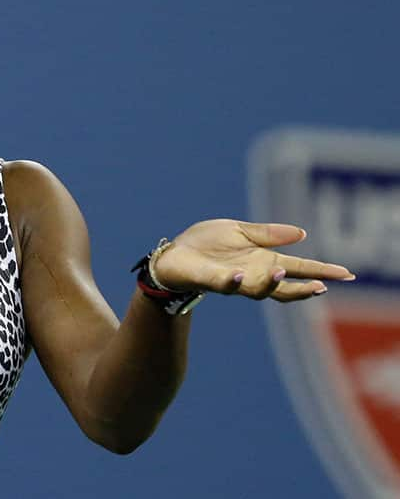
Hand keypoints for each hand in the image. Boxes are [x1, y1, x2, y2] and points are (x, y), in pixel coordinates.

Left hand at [152, 219, 354, 301]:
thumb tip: (302, 234)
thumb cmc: (207, 244)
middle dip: (302, 289)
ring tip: (282, 270)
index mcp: (263, 261)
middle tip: (322, 287)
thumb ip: (268, 234)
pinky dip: (233, 281)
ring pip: (257, 290)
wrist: (174, 254)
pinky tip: (239, 275)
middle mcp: (253, 275)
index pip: (299, 267)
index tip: (347, 274)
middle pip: (284, 287)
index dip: (322, 271)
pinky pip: (224, 285)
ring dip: (270, 283)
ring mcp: (233, 281)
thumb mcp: (240, 232)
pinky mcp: (211, 280)